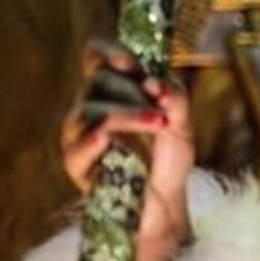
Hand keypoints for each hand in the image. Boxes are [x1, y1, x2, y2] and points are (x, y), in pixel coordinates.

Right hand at [60, 39, 194, 260]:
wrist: (165, 206)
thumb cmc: (168, 161)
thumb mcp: (183, 125)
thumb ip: (175, 99)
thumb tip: (155, 84)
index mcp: (112, 91)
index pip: (96, 57)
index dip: (110, 53)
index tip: (134, 66)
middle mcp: (90, 108)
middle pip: (98, 82)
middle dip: (133, 93)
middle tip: (163, 114)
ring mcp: (79, 136)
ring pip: (90, 112)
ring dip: (127, 115)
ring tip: (159, 125)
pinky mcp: (76, 165)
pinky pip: (77, 148)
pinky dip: (91, 141)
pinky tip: (105, 140)